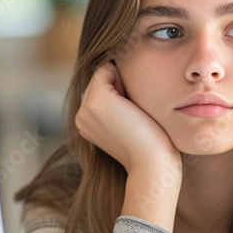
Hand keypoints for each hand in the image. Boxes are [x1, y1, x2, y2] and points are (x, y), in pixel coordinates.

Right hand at [75, 60, 181, 174]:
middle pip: (98, 80)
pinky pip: (106, 70)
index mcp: (86, 124)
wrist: (152, 162)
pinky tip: (132, 101)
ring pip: (102, 74)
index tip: (134, 113)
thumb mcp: (127, 123)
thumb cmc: (149, 144)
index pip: (97, 91)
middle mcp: (80, 117)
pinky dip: (122, 76)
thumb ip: (117, 107)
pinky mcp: (97, 100)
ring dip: (121, 81)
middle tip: (135, 111)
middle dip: (118, 84)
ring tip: (133, 108)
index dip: (119, 92)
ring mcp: (86, 108)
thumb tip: (119, 80)